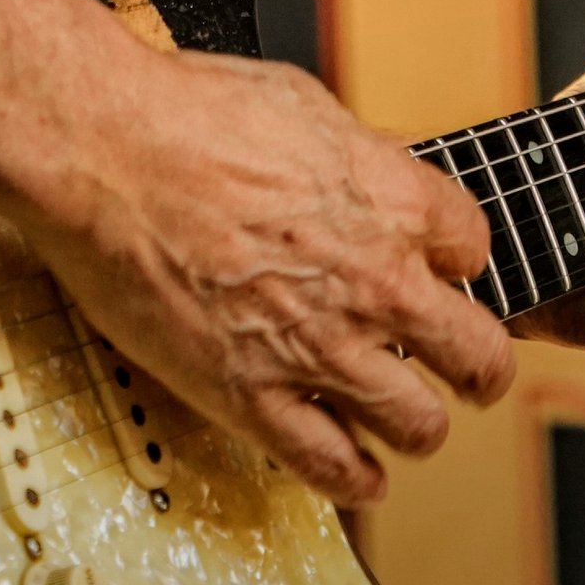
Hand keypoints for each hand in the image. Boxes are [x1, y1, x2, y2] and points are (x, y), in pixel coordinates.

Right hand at [23, 44, 513, 507]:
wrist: (106, 152)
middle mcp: (376, 283)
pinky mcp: (255, 399)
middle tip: (467, 368)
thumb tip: (373, 173)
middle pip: (479, 354)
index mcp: (393, 201)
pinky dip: (357, 479)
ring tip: (406, 420)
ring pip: (421, 427)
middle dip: (478, 365)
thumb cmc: (186, 115)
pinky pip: (335, 469)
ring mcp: (320, 349)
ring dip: (419, 424)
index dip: (459, 260)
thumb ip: (356, 158)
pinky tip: (360, 472)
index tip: (442, 269)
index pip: (475, 249)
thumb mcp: (303, 104)